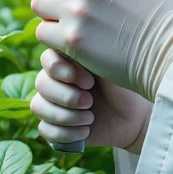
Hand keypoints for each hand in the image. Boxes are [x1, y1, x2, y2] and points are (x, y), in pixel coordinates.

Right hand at [30, 49, 150, 150]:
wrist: (134, 116)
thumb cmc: (122, 85)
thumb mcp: (109, 65)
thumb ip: (88, 52)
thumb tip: (70, 40)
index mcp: (66, 60)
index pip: (47, 59)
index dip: (64, 72)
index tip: (90, 81)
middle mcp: (55, 80)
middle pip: (41, 83)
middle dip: (66, 96)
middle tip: (90, 101)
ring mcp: (52, 103)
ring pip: (38, 106)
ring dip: (65, 116)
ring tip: (90, 118)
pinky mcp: (55, 125)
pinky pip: (43, 129)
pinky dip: (65, 133)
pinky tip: (85, 131)